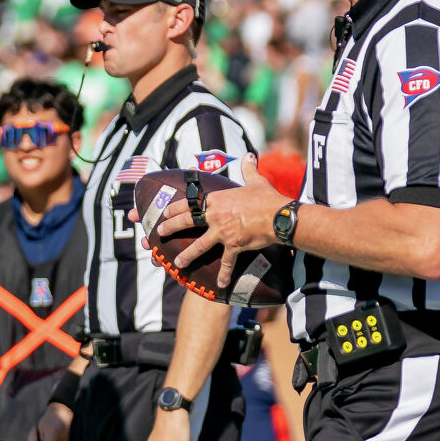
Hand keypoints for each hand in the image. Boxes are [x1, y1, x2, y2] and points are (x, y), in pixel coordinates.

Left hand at [145, 153, 287, 289]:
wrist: (280, 215)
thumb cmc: (267, 198)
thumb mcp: (256, 181)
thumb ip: (249, 169)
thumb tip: (250, 155)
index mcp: (217, 200)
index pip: (190, 203)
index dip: (175, 208)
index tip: (164, 212)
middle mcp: (216, 215)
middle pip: (187, 221)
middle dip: (171, 227)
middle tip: (159, 233)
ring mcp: (223, 232)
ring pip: (200, 245)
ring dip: (188, 255)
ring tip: (177, 263)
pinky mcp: (234, 245)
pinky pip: (226, 262)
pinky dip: (224, 274)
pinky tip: (220, 284)